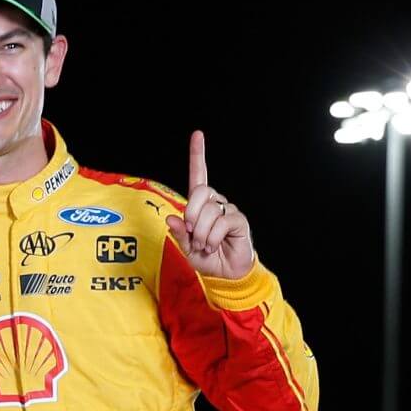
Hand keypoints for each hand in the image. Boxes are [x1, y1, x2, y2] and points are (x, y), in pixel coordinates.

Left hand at [165, 131, 254, 279]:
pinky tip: (215, 246)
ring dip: (200, 234)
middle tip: (192, 234)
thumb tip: (172, 219)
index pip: (199, 176)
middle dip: (191, 215)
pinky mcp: (238, 220)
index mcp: (200, 206)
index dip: (198, 155)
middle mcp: (215, 203)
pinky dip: (212, 238)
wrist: (226, 275)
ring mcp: (228, 210)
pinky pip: (220, 223)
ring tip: (205, 246)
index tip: (198, 135)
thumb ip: (179, 234)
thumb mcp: (186, 248)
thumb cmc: (207, 260)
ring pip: (208, 211)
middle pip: (199, 192)